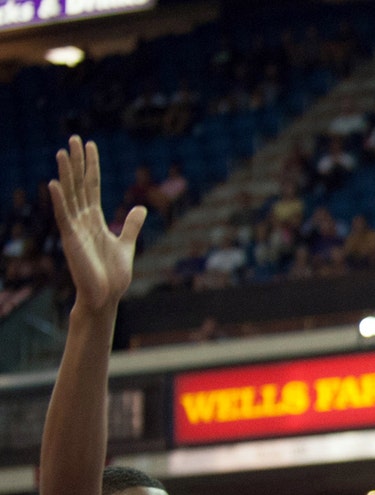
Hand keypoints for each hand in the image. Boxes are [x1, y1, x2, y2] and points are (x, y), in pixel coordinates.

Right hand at [49, 136, 145, 311]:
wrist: (106, 296)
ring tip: (63, 152)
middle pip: (79, 185)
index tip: (90, 146)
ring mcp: (75, 229)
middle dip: (77, 162)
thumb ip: (131, 225)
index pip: (92, 187)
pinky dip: (59, 200)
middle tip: (75, 139)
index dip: (91, 166)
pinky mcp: (71, 240)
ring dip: (66, 174)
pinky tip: (55, 183)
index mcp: (95, 220)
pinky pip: (63, 216)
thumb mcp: (126, 243)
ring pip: (70, 195)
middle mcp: (83, 220)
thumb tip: (141, 208)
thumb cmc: (113, 274)